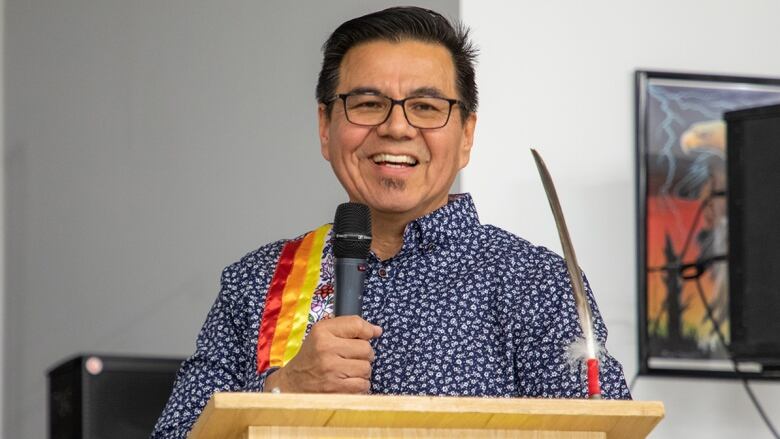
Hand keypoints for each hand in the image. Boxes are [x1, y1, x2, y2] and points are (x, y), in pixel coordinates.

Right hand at [264, 315, 381, 393]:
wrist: (292, 384)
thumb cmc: (312, 357)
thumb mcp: (322, 334)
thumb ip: (349, 328)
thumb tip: (378, 330)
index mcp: (322, 331)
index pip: (357, 325)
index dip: (368, 330)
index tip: (370, 334)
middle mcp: (326, 348)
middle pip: (366, 348)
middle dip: (364, 355)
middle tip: (351, 358)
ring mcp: (331, 370)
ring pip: (366, 368)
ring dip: (362, 371)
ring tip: (348, 371)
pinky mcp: (336, 389)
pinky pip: (363, 385)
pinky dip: (359, 385)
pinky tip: (347, 383)